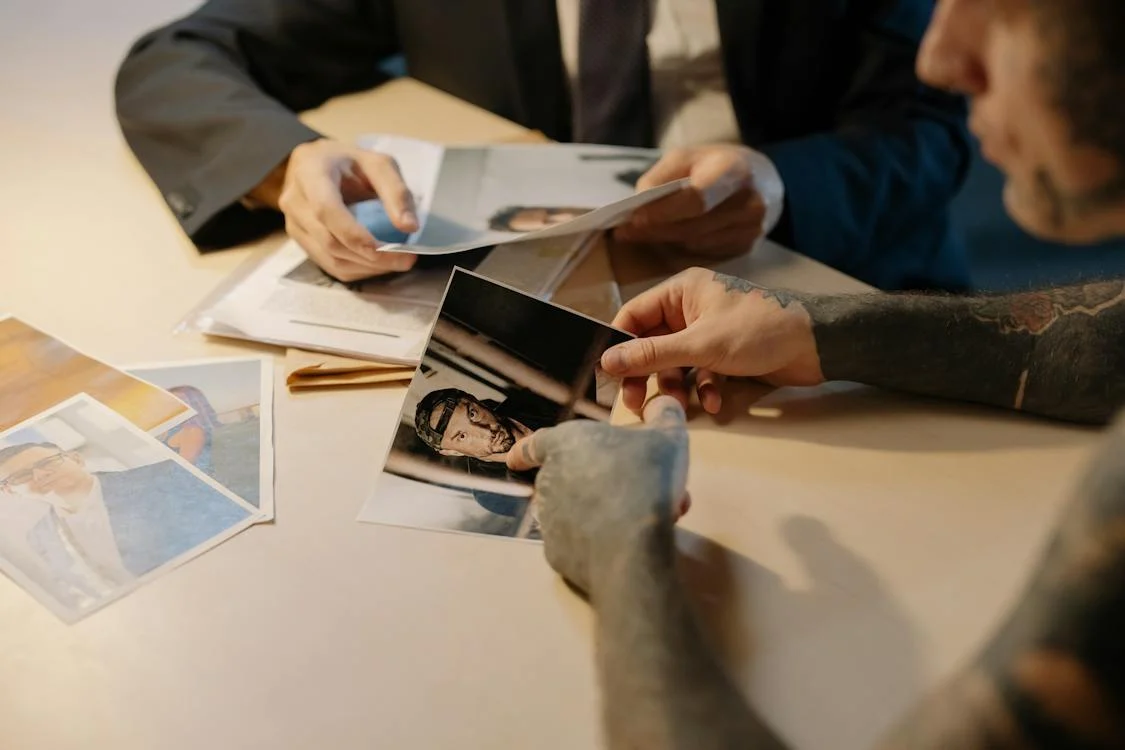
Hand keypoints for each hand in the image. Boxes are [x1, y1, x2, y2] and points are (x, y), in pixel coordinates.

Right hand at [273, 140, 419, 280]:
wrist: (316, 165)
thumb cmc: (349, 162)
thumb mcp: (378, 163)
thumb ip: (396, 191)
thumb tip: (410, 227)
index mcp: (310, 173)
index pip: (327, 210)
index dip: (356, 235)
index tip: (389, 249)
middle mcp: (295, 202)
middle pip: (331, 242)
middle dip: (371, 257)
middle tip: (406, 259)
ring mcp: (294, 225)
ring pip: (330, 259)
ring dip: (367, 268)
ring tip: (397, 262)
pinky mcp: (301, 242)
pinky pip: (329, 265)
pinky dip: (358, 270)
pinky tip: (379, 264)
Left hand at [507, 396, 690, 595]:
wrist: (633, 544)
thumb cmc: (646, 478)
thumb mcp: (669, 436)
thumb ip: (665, 414)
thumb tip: (663, 403)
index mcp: (566, 443)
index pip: (537, 443)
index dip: (527, 450)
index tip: (515, 460)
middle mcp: (549, 478)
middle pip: (571, 478)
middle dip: (604, 483)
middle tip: (640, 491)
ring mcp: (549, 518)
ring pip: (580, 510)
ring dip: (610, 510)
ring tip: (647, 517)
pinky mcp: (556, 552)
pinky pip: (579, 542)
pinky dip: (600, 540)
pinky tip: (629, 543)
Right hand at [600, 267, 824, 413]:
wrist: (818, 345)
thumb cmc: (760, 331)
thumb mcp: (700, 345)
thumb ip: (652, 354)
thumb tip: (609, 360)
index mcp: (682, 292)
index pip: (634, 315)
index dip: (620, 344)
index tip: (609, 374)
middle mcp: (691, 308)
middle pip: (652, 344)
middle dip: (647, 375)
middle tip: (636, 404)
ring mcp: (709, 332)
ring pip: (675, 363)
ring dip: (676, 386)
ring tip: (679, 407)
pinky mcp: (725, 353)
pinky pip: (700, 372)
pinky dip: (703, 388)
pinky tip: (714, 401)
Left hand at [613, 145, 771, 256]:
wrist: (762, 179)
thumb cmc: (717, 164)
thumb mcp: (688, 156)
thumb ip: (661, 177)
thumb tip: (639, 205)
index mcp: (735, 171)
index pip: (696, 199)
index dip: (663, 211)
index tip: (634, 218)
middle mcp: (750, 203)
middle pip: (693, 226)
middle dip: (655, 230)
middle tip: (624, 232)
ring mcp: (752, 229)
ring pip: (695, 244)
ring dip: (664, 241)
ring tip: (641, 233)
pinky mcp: (748, 247)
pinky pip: (704, 253)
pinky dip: (682, 247)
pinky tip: (669, 239)